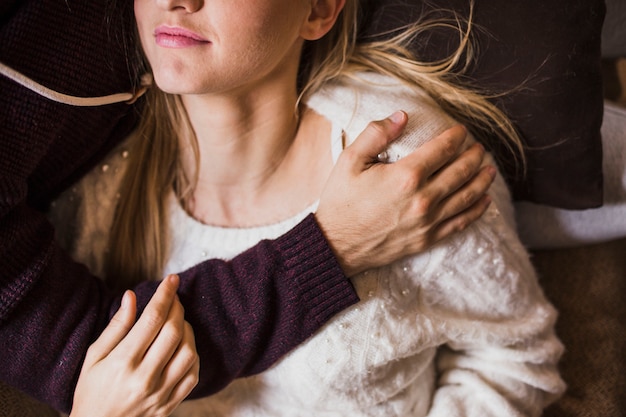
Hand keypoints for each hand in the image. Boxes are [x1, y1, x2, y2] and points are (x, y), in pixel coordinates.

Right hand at [69, 275, 198, 416]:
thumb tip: (131, 296)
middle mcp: (145, 378)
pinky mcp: (170, 404)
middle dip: (177, 308)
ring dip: (188, 330)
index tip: (171, 280)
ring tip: (177, 322)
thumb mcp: (94, 357)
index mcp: (123, 363)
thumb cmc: (91, 391)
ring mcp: (160, 393)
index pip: (152, 319)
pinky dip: (193, 356)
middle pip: (174, 332)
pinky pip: (193, 375)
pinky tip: (183, 346)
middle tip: (173, 298)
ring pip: (189, 352)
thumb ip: (116, 326)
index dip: (164, 295)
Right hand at [316, 111, 495, 275]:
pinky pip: (461, 223)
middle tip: (478, 147)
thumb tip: (402, 116)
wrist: (336, 245)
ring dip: (482, 180)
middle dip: (474, 155)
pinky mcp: (427, 239)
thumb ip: (376, 134)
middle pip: (460, 171)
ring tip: (490, 168)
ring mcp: (428, 221)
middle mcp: (423, 199)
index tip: (461, 130)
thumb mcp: (350, 161)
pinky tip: (484, 200)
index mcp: (406, 176)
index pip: (442, 149)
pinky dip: (477, 210)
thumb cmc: (341, 201)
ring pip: (467, 196)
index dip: (456, 136)